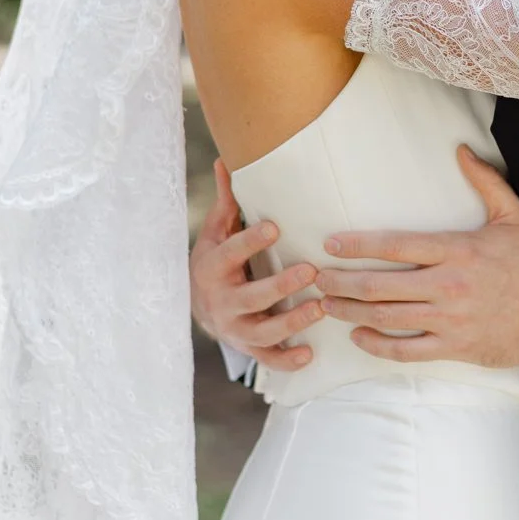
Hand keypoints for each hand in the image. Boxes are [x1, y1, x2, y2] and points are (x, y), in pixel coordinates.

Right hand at [190, 158, 322, 371]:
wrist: (198, 307)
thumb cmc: (217, 261)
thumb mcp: (216, 233)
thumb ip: (226, 201)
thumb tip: (225, 160)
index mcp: (213, 267)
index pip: (231, 253)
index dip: (250, 241)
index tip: (275, 227)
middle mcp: (222, 301)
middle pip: (252, 296)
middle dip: (281, 286)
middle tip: (311, 270)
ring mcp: (234, 328)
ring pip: (263, 330)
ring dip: (292, 322)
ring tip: (320, 308)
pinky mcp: (247, 347)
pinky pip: (267, 358)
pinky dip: (286, 359)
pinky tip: (309, 353)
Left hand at [314, 147, 518, 366]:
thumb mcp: (514, 215)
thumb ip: (485, 181)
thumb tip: (462, 149)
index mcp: (457, 250)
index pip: (396, 245)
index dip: (358, 245)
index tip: (331, 244)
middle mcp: (448, 285)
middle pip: (380, 285)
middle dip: (341, 282)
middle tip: (315, 279)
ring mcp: (450, 319)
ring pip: (387, 317)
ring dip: (350, 312)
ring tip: (326, 305)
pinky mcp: (455, 347)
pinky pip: (407, 350)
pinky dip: (377, 345)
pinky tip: (358, 336)